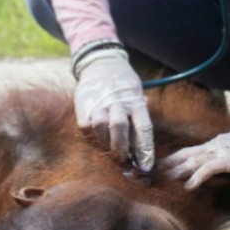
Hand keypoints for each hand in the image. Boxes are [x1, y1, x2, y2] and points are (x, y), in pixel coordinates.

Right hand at [73, 48, 154, 171]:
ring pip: (100, 127)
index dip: (145, 149)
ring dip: (105, 143)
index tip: (146, 166)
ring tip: (109, 149)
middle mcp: (117, 100)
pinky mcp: (83, 105)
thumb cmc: (123, 86)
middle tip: (123, 160)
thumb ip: (138, 119)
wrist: (101, 63)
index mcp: (135, 99)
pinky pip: (86, 127)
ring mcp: (98, 102)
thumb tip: (141, 152)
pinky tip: (97, 137)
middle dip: (121, 148)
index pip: (143, 127)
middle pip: (119, 127)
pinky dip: (92, 136)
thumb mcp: (137, 96)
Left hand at [163, 120, 229, 189]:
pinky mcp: (228, 159)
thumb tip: (219, 163)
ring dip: (177, 172)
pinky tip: (189, 186)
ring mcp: (220, 151)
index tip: (160, 166)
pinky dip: (197, 177)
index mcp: (215, 144)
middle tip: (152, 174)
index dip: (173, 159)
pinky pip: (208, 168)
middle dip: (168, 165)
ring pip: (192, 161)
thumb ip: (226, 155)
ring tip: (164, 181)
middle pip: (184, 155)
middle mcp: (213, 146)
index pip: (188, 151)